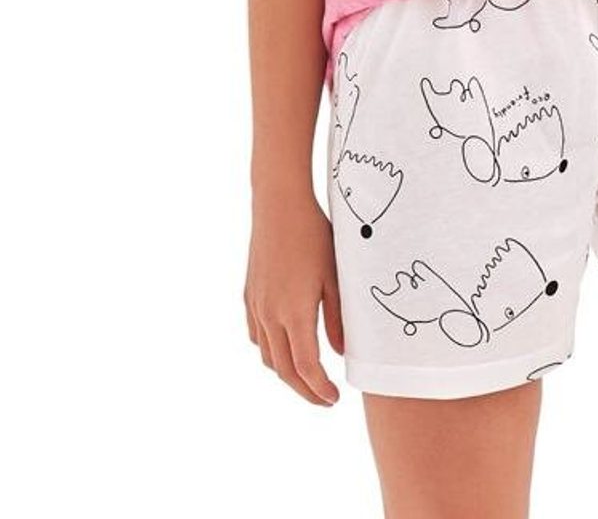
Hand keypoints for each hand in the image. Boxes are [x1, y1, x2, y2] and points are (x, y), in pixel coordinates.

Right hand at [244, 191, 343, 404]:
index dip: (319, 389)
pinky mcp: (249, 295)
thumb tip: (340, 352)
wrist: (279, 205)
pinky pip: (257, 335)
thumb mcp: (334, 276)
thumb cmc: (314, 236)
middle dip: (304, 390)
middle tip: (323, 400)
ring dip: (286, 373)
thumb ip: (338, 318)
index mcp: (294, 313)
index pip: (306, 367)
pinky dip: (270, 351)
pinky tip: (284, 346)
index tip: (334, 399)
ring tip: (307, 377)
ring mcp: (255, 306)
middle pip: (284, 370)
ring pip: (267, 356)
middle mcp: (270, 315)